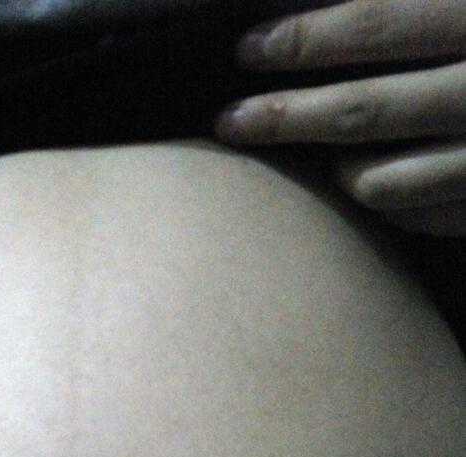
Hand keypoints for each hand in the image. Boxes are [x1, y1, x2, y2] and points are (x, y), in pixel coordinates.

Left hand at [214, 0, 465, 236]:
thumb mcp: (457, 3)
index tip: (248, 49)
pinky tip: (370, 179)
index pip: (376, 24)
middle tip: (232, 121)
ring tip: (322, 154)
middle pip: (361, 113)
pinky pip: (411, 218)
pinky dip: (382, 203)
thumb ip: (408, 10)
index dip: (305, 40)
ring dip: (336, 169)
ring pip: (375, 182)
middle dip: (285, 118)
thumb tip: (321, 23)